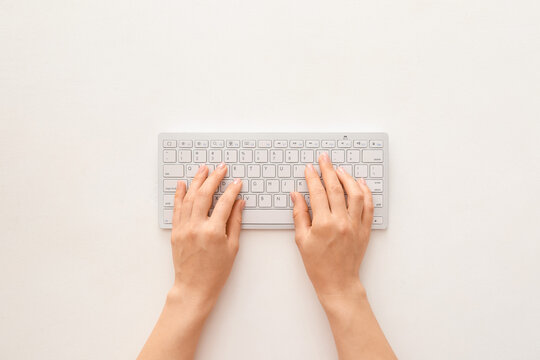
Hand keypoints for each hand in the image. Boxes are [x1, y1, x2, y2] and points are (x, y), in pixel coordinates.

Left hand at [170, 163, 244, 303]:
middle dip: (214, 178)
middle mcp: (197, 227)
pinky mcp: (175, 232)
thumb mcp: (232, 247)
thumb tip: (239, 203)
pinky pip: (177, 208)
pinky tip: (182, 184)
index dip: (232, 190)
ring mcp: (184, 228)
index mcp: (214, 231)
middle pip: (205, 195)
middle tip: (221, 168)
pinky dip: (179, 195)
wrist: (194, 287)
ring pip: (189, 198)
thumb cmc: (216, 272)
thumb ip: (235, 222)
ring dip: (196, 181)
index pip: (224, 203)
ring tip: (203, 169)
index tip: (236, 182)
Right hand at [291, 152, 373, 296]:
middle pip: (336, 188)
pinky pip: (369, 206)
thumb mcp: (301, 240)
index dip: (312, 178)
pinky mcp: (365, 229)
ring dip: (347, 178)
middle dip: (328, 170)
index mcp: (323, 224)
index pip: (317, 193)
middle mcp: (341, 222)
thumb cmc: (317, 264)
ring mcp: (355, 225)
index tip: (309, 169)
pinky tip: (360, 183)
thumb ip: (300, 215)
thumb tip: (297, 195)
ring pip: (355, 193)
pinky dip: (366, 192)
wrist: (337, 282)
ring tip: (340, 170)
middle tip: (324, 159)